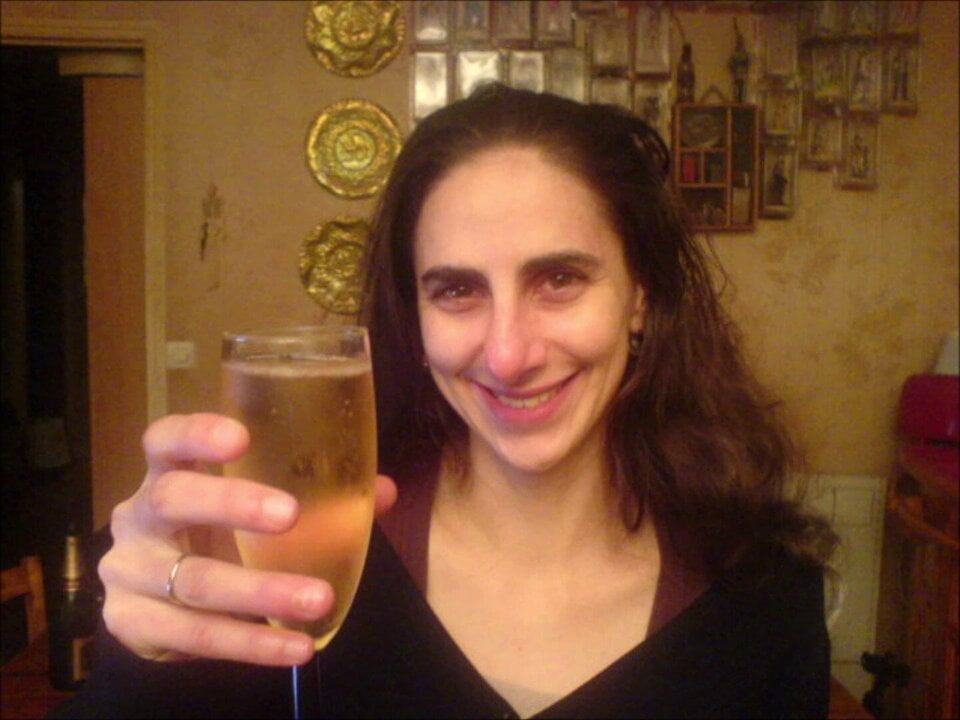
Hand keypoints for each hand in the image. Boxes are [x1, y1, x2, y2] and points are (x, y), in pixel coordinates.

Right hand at [98, 413, 396, 665]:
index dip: (197, 434)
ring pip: (193, 581)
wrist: (158, 604)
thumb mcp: (255, 511)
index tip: (241, 436)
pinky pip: (195, 636)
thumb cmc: (217, 536)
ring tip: (318, 598)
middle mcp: (138, 515)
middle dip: (231, 504)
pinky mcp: (130, 624)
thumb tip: (382, 490)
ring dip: (260, 591)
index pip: (166, 439)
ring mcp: (127, 571)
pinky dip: (252, 643)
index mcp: (167, 473)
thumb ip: (318, 497)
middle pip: (172, 499)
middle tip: (291, 515)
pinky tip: (297, 646)